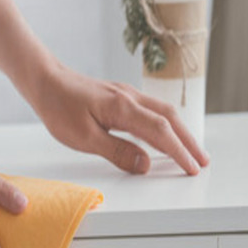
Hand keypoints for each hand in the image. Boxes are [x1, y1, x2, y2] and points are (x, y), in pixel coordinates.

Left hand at [31, 61, 209, 174]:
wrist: (45, 80)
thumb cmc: (59, 107)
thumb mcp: (84, 138)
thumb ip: (117, 151)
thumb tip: (146, 165)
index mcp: (123, 109)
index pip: (161, 133)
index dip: (179, 152)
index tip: (191, 168)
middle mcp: (131, 98)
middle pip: (171, 119)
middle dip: (189, 141)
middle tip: (202, 161)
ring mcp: (127, 94)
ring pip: (164, 112)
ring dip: (181, 131)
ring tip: (191, 149)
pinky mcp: (121, 96)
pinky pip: (153, 109)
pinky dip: (167, 123)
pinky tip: (166, 132)